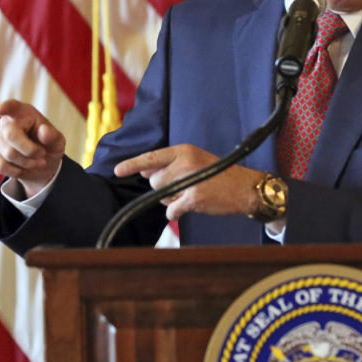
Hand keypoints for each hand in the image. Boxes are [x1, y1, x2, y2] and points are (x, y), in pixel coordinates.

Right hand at [0, 100, 65, 196]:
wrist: (41, 164)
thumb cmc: (49, 146)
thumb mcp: (58, 142)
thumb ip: (53, 136)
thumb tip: (44, 131)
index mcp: (24, 113)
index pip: (13, 107)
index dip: (6, 107)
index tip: (0, 109)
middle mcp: (7, 122)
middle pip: (11, 135)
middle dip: (30, 150)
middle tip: (42, 154)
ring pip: (8, 153)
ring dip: (27, 163)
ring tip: (37, 162)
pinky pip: (1, 166)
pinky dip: (16, 171)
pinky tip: (23, 168)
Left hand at [114, 144, 265, 220]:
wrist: (244, 187)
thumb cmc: (219, 174)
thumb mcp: (195, 160)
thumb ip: (170, 164)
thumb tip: (144, 171)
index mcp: (184, 150)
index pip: (152, 157)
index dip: (132, 164)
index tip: (117, 170)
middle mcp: (185, 162)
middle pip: (154, 180)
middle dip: (162, 187)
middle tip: (181, 187)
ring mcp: (190, 180)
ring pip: (161, 195)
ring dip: (170, 199)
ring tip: (190, 193)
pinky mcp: (194, 197)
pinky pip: (172, 209)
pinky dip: (177, 211)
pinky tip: (190, 206)